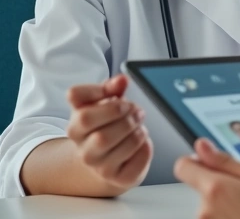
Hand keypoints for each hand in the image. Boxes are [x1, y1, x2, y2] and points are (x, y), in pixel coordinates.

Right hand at [65, 74, 152, 193]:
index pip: (81, 111)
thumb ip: (110, 88)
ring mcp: (99, 166)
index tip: (120, 96)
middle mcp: (82, 148)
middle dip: (128, 118)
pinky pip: (138, 161)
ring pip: (125, 145)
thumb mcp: (103, 102)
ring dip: (138, 132)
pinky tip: (140, 144)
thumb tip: (122, 79)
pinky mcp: (118, 178)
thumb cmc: (106, 124)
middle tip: (138, 112)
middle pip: (104, 134)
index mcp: (75, 126)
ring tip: (139, 127)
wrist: (107, 158)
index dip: (103, 96)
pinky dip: (145, 149)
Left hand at [175, 138, 239, 218]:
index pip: (183, 166)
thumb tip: (202, 147)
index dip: (197, 160)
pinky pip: (217, 217)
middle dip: (220, 184)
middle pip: (201, 186)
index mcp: (214, 188)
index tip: (212, 163)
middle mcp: (205, 210)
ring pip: (211, 204)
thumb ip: (224, 160)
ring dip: (226, 202)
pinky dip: (229, 215)